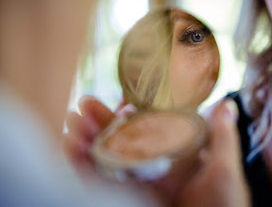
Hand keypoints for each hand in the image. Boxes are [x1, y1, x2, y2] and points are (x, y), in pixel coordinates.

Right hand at [64, 96, 249, 206]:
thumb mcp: (223, 175)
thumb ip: (220, 140)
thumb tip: (225, 105)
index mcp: (170, 161)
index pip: (145, 131)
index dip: (128, 113)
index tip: (117, 98)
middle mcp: (148, 171)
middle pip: (118, 142)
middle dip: (98, 122)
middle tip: (82, 106)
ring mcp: (132, 186)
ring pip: (102, 159)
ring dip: (84, 139)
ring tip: (71, 123)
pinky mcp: (118, 197)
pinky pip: (95, 181)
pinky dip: (79, 164)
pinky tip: (69, 147)